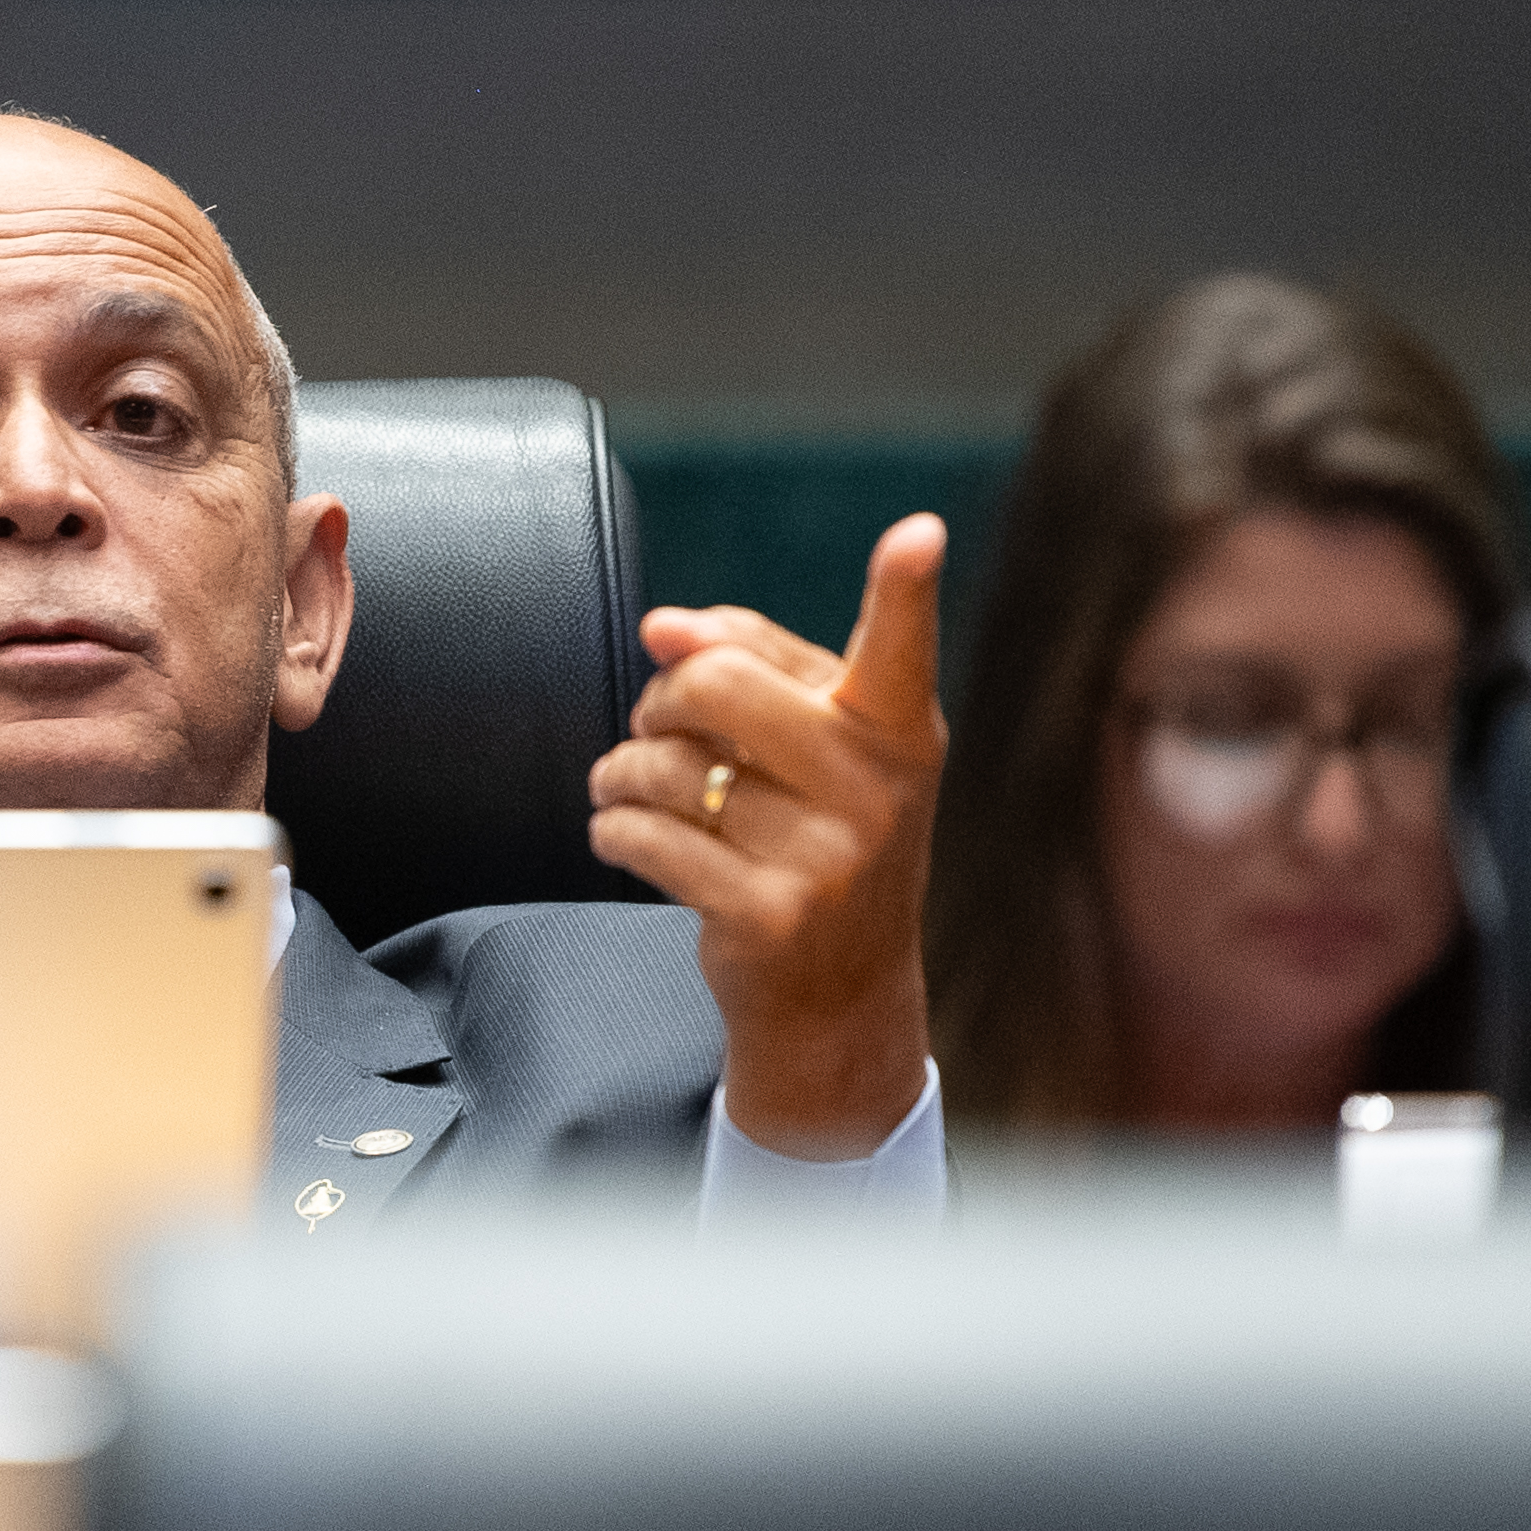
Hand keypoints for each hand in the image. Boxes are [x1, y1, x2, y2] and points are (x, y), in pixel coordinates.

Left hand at [587, 513, 948, 1158]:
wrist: (839, 996)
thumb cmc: (820, 838)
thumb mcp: (818, 748)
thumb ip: (752, 664)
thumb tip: (663, 627)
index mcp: (897, 728)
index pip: (901, 648)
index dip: (907, 587)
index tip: (917, 534)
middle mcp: (876, 788)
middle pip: (718, 684)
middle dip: (662, 698)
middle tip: (658, 723)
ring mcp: (828, 858)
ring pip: (665, 767)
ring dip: (622, 772)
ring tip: (631, 788)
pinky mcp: (768, 915)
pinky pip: (644, 837)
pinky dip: (613, 829)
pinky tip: (626, 836)